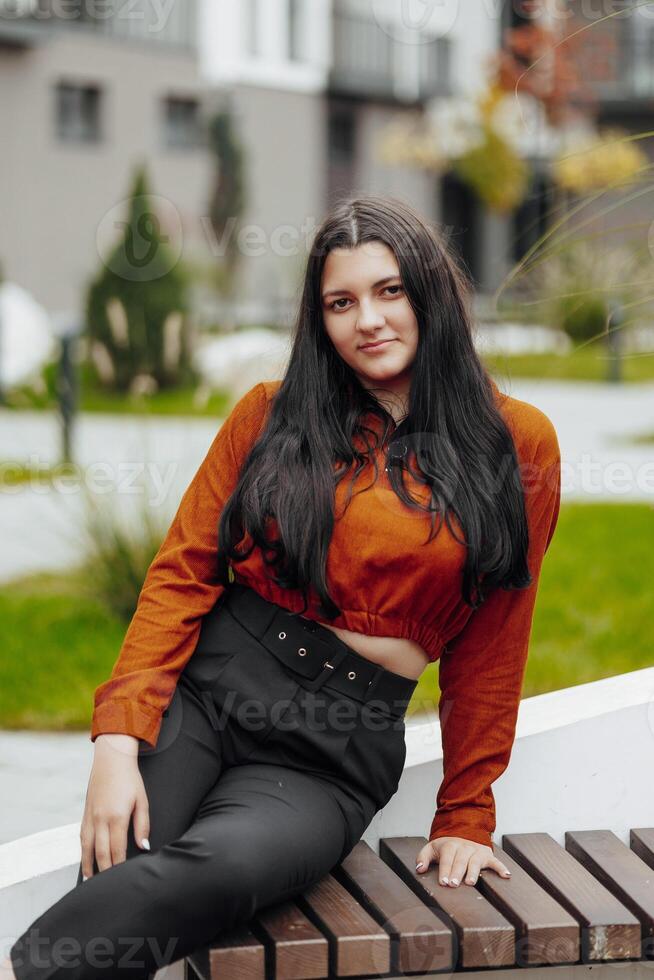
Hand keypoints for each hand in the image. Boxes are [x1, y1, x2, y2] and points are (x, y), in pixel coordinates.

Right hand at [80, 734, 149, 878]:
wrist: (111, 759)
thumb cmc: (130, 779)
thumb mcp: (142, 800)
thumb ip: (142, 825)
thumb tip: (144, 846)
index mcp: (116, 817)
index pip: (117, 850)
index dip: (119, 867)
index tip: (122, 880)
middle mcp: (100, 819)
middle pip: (100, 853)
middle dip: (104, 871)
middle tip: (106, 888)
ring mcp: (90, 817)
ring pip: (86, 848)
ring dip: (88, 865)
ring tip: (91, 880)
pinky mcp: (85, 813)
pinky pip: (82, 837)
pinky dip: (82, 851)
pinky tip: (86, 859)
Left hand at [415, 836, 511, 886]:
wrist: (463, 831)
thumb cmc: (446, 846)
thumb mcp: (432, 848)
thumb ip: (423, 857)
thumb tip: (419, 869)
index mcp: (449, 845)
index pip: (446, 859)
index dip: (444, 870)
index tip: (443, 882)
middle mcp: (464, 847)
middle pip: (460, 861)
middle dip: (456, 873)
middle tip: (453, 885)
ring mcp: (476, 851)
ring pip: (475, 861)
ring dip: (473, 871)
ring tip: (470, 882)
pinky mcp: (487, 855)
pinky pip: (496, 861)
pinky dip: (501, 868)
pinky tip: (506, 875)